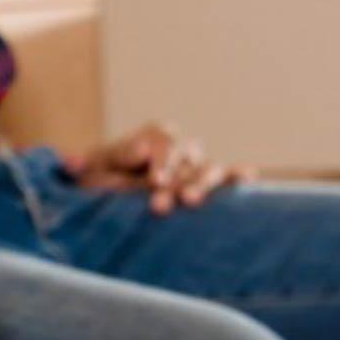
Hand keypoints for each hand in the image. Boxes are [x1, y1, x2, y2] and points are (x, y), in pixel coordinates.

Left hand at [62, 122, 254, 215]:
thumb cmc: (98, 181)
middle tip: (161, 204)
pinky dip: (238, 177)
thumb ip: (96, 162)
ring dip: (201, 184)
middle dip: (175, 179)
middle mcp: (178, 148)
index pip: (163, 140)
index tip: (153, 179)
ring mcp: (194, 167)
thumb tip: (102, 155)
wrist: (107, 200)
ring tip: (190, 201)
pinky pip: (227, 178)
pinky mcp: (205, 186)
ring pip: (208, 169)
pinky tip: (248, 179)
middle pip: (186, 156)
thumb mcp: (91, 170)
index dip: (160, 158)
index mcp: (152, 136)